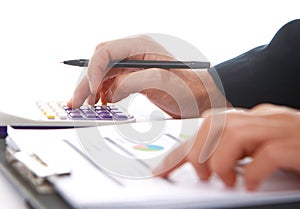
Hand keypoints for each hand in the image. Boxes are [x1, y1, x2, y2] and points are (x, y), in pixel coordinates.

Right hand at [68, 35, 229, 117]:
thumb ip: (133, 81)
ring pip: (103, 73)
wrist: (203, 99)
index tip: (91, 91)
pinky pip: (112, 83)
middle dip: (86, 82)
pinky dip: (103, 93)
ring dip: (92, 88)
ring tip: (87, 105)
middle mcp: (134, 53)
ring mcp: (134, 66)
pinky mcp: (134, 79)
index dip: (93, 70)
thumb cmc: (190, 89)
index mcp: (140, 46)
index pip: (105, 51)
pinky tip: (102, 103)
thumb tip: (110, 90)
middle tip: (75, 102)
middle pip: (100, 62)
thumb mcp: (163, 83)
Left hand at [153, 104, 299, 189]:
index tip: (162, 169)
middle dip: (198, 151)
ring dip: (220, 160)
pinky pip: (269, 151)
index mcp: (252, 119)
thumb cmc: (296, 154)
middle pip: (216, 123)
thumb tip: (204, 166)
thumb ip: (236, 152)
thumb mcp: (258, 150)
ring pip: (236, 131)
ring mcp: (283, 127)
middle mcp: (264, 118)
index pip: (207, 126)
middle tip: (200, 176)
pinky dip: (253, 170)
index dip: (181, 148)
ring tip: (222, 180)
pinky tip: (249, 184)